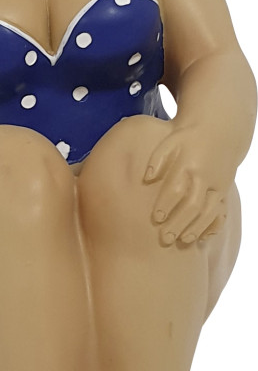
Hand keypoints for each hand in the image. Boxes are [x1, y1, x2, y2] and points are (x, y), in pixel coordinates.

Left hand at [143, 125, 232, 246]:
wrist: (219, 130)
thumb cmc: (187, 138)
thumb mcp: (169, 142)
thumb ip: (156, 160)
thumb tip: (146, 178)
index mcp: (189, 163)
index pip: (176, 188)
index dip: (165, 204)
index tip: (155, 218)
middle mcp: (205, 176)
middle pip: (193, 204)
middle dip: (179, 222)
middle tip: (165, 238)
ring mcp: (218, 184)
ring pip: (209, 211)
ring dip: (196, 228)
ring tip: (183, 240)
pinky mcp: (225, 190)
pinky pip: (221, 212)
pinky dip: (213, 225)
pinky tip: (203, 237)